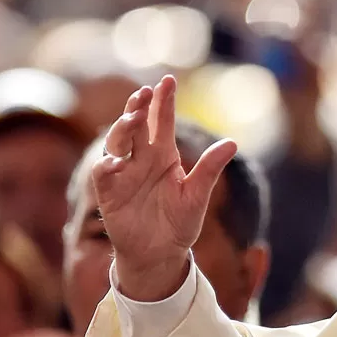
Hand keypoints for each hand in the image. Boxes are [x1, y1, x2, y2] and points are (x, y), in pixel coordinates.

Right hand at [91, 76, 236, 300]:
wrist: (160, 255)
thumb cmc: (179, 224)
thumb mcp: (197, 196)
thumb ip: (209, 169)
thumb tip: (232, 143)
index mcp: (164, 155)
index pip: (162, 121)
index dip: (164, 101)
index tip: (168, 81)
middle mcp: (141, 159)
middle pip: (137, 125)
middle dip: (139, 107)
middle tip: (145, 93)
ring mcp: (124, 174)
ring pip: (117, 142)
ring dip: (123, 128)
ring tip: (134, 119)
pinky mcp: (109, 193)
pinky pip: (103, 174)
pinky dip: (107, 166)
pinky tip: (116, 162)